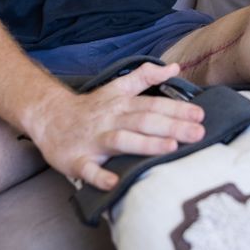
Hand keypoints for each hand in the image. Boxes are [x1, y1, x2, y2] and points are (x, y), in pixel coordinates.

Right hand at [25, 61, 204, 190]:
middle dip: (171, 126)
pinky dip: (100, 176)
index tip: (200, 114)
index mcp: (121, 105)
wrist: (49, 118)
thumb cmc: (90, 108)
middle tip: (198, 133)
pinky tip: (114, 182)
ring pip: (122, 140)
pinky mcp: (77, 160)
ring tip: (170, 148)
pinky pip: (88, 169)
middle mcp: (110, 121)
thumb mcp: (116, 88)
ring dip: (146, 144)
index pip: (153, 105)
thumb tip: (174, 67)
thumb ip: (145, 76)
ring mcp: (93, 141)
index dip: (176, 109)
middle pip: (143, 121)